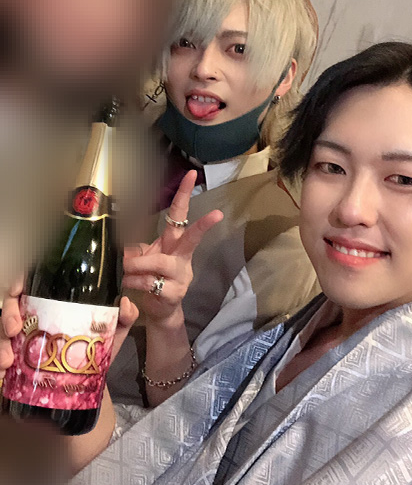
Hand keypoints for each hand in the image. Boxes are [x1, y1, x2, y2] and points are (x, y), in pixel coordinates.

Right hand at [0, 280, 137, 379]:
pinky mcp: (19, 355)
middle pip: (12, 303)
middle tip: (13, 330)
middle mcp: (36, 312)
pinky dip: (0, 363)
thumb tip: (125, 304)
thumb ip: (125, 315)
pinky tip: (3, 372)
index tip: (16, 290)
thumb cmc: (99, 345)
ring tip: (7, 360)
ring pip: (3, 329)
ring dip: (0, 343)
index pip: (32, 279)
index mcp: (55, 297)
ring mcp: (25, 334)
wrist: (92, 378)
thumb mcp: (114, 328)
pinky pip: (4, 355)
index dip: (19, 280)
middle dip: (7, 314)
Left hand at [122, 170, 222, 326]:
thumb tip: (121, 235)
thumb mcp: (144, 256)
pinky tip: (129, 284)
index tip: (191, 174)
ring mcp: (181, 275)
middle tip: (217, 215)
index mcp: (174, 242)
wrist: (159, 310)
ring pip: (159, 263)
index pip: (180, 214)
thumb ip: (135, 245)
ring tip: (127, 269)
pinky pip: (151, 282)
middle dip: (204, 225)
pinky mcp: (174, 292)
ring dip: (138, 265)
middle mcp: (181, 256)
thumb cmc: (152, 278)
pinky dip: (135, 281)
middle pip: (192, 237)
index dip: (184, 194)